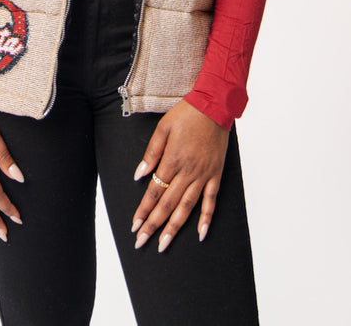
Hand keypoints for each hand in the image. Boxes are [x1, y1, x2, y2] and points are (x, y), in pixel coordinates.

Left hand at [131, 100, 228, 251]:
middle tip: (142, 242)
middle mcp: (188, 172)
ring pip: (187, 208)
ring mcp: (203, 175)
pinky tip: (201, 234)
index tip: (135, 226)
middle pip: (168, 204)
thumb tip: (139, 175)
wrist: (214, 106)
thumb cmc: (187, 114)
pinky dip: (206, 218)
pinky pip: (211, 201)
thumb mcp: (163, 128)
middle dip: (153, 225)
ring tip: (164, 244)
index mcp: (172, 160)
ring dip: (174, 228)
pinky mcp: (216, 175)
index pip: (154, 192)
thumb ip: (151, 153)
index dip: (144, 210)